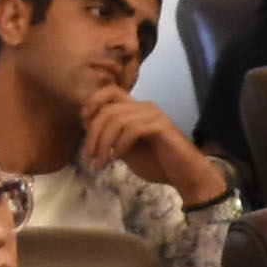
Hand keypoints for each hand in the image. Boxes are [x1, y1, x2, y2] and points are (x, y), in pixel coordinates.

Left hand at [76, 87, 223, 204]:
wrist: (184, 175)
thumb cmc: (156, 162)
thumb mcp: (125, 147)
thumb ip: (110, 135)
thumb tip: (88, 128)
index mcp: (135, 108)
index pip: (109, 91)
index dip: (92, 104)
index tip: (83, 126)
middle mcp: (143, 106)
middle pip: (108, 108)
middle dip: (93, 133)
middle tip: (89, 155)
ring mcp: (153, 115)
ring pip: (117, 119)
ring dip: (104, 143)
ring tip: (100, 163)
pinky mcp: (160, 126)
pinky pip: (132, 129)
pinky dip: (120, 144)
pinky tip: (117, 157)